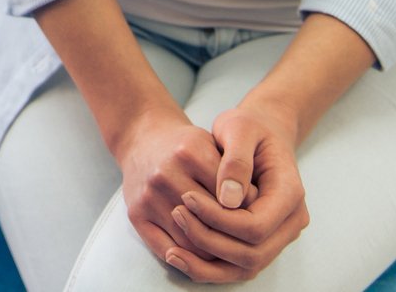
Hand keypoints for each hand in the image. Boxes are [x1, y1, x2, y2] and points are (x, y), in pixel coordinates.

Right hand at [114, 108, 257, 280]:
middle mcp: (166, 174)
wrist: (143, 140)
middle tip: (247, 238)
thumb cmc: (186, 146)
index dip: (251, 212)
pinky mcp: (136, 213)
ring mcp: (149, 196)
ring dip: (212, 250)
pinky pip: (167, 248)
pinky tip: (201, 250)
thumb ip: (236, 173)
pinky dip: (188, 257)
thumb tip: (260, 211)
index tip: (260, 216)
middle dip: (234, 234)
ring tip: (227, 246)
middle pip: (212, 222)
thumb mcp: (214, 146)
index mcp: (190, 153)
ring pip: (191, 241)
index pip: (231, 198)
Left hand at [160, 102, 308, 281]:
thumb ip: (236, 161)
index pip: (255, 226)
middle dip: (210, 240)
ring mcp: (279, 235)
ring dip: (208, 264)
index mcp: (290, 193)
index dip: (219, 219)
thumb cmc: (249, 127)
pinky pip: (238, 265)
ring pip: (246, 267)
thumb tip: (227, 199)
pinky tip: (180, 257)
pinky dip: (210, 267)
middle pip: (252, 253)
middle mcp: (291, 221)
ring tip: (172, 250)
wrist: (261, 133)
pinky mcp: (262, 241)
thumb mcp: (240, 128)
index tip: (186, 198)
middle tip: (175, 215)